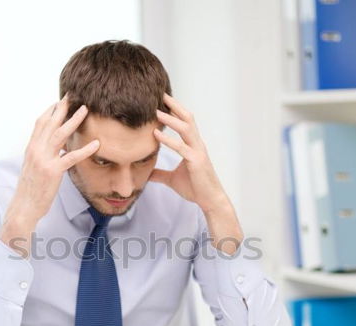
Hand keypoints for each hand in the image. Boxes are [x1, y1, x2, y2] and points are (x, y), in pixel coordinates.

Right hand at [0, 96, 99, 256]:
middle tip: (73, 95)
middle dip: (62, 108)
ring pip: (60, 135)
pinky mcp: (53, 172)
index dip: (50, 110)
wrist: (23, 207)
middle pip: (50, 123)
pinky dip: (84, 150)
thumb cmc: (30, 189)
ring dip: (73, 120)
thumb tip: (54, 148)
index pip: (40, 123)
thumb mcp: (33, 168)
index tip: (60, 100)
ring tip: (85, 109)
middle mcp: (35, 150)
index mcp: (31, 148)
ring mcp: (43, 160)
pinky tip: (97, 144)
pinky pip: (70, 157)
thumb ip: (42, 155)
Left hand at [151, 93, 243, 253]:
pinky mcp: (196, 162)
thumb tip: (146, 174)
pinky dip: (168, 140)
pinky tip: (156, 135)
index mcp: (193, 146)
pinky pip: (181, 148)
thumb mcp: (172, 179)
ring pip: (186, 129)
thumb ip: (160, 174)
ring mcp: (198, 152)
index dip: (175, 110)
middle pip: (188, 118)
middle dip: (175, 105)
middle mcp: (197, 145)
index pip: (185, 122)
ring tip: (156, 111)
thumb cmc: (195, 189)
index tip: (162, 100)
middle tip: (161, 94)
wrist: (210, 201)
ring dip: (171, 119)